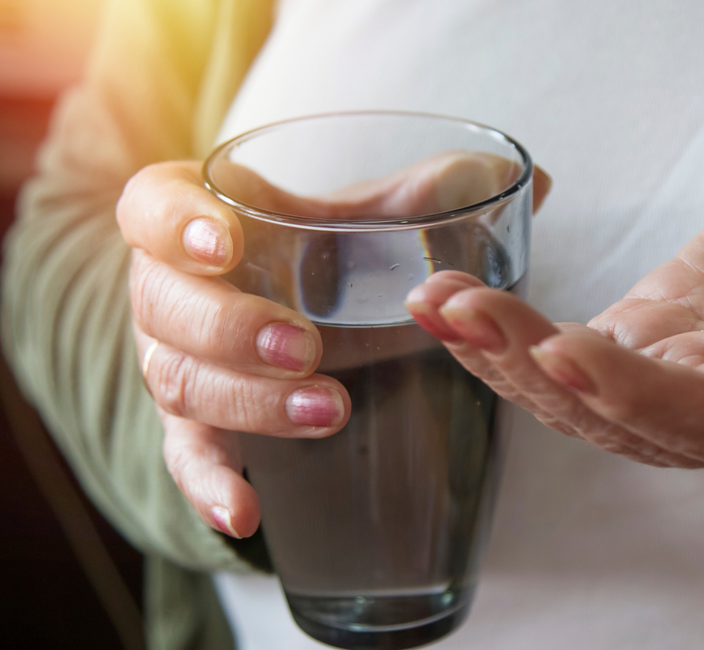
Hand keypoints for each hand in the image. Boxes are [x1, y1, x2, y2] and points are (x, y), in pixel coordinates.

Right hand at [119, 154, 550, 536]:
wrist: (317, 314)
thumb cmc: (342, 253)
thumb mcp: (384, 216)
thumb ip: (446, 192)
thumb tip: (533, 183)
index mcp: (209, 219)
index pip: (154, 206)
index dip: (176, 223)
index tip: (227, 243)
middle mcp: (177, 291)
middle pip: (163, 304)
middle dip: (230, 328)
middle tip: (308, 347)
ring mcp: (180, 362)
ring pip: (179, 383)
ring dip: (248, 402)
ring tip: (328, 410)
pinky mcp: (200, 427)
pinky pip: (188, 459)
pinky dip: (210, 486)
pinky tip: (247, 511)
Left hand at [405, 175, 703, 470]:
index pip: (699, 419)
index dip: (631, 391)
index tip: (563, 349)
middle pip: (610, 413)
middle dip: (530, 364)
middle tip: (462, 309)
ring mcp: (667, 388)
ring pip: (571, 394)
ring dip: (499, 352)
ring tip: (434, 302)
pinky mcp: (637, 348)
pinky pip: (564, 356)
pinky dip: (508, 334)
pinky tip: (456, 304)